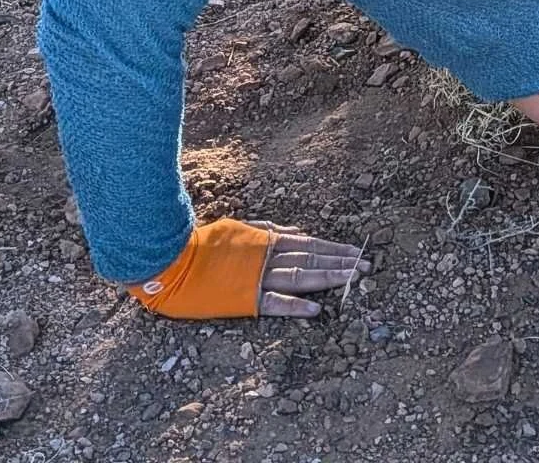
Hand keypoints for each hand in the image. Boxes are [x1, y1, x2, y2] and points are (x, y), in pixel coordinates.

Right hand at [130, 217, 370, 318]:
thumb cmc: (200, 244)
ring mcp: (257, 276)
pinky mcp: (243, 297)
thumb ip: (267, 230)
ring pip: (301, 276)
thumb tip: (295, 232)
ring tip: (354, 280)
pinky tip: (317, 310)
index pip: (309, 243)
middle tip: (368, 266)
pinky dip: (296, 306)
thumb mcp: (237, 228)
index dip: (334, 248)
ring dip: (329, 278)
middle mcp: (267, 256)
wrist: (169, 259)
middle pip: (312, 258)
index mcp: (266, 240)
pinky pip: (275, 302)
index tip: (356, 252)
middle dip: (341, 262)